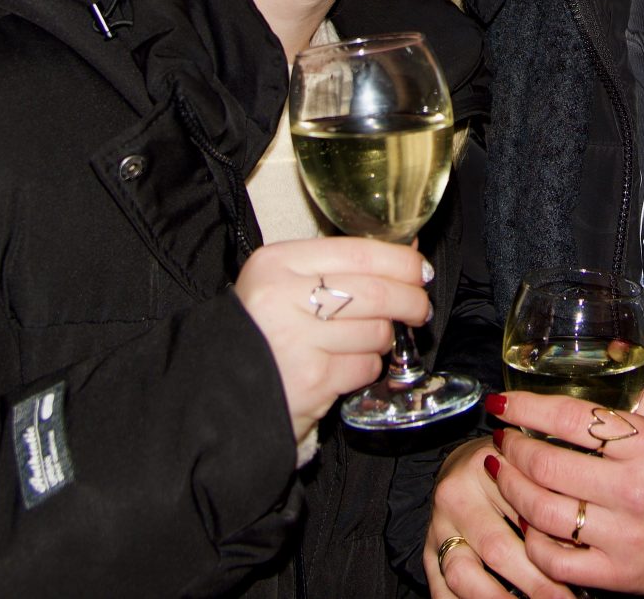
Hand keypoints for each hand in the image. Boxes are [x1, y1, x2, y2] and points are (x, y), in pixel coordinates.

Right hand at [233, 237, 430, 444]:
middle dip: (409, 300)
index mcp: (276, 263)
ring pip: (375, 330)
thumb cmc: (261, 333)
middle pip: (374, 292)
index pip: (358, 252)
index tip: (420, 270)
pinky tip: (349, 365)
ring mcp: (297, 340)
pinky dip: (368, 366)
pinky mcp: (311, 380)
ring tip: (370, 340)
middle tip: (419, 308)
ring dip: (384, 338)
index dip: (399, 261)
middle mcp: (283, 297)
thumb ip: (336, 269)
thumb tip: (407, 256)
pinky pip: (364, 366)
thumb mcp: (282, 286)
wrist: (223, 391)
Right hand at [427, 437, 571, 598]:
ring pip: (463, 573)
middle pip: (497, 547)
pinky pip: (440, 587)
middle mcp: (456, 495)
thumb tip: (580, 546)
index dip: (554, 546)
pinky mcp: (428, 551)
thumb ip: (550, 494)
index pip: (523, 510)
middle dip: (535, 583)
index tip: (579, 571)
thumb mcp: (530, 464)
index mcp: (485, 466)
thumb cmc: (509, 465)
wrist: (463, 462)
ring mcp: (438, 526)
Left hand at [483, 387, 643, 598]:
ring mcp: (624, 539)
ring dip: (512, 490)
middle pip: (546, 465)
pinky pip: (557, 562)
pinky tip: (529, 523)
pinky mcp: (620, 577)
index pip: (570, 418)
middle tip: (501, 437)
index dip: (526, 407)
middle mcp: (634, 492)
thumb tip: (612, 356)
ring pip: (541, 513)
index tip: (503, 402)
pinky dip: (533, 542)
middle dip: (511, 447)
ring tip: (504, 473)